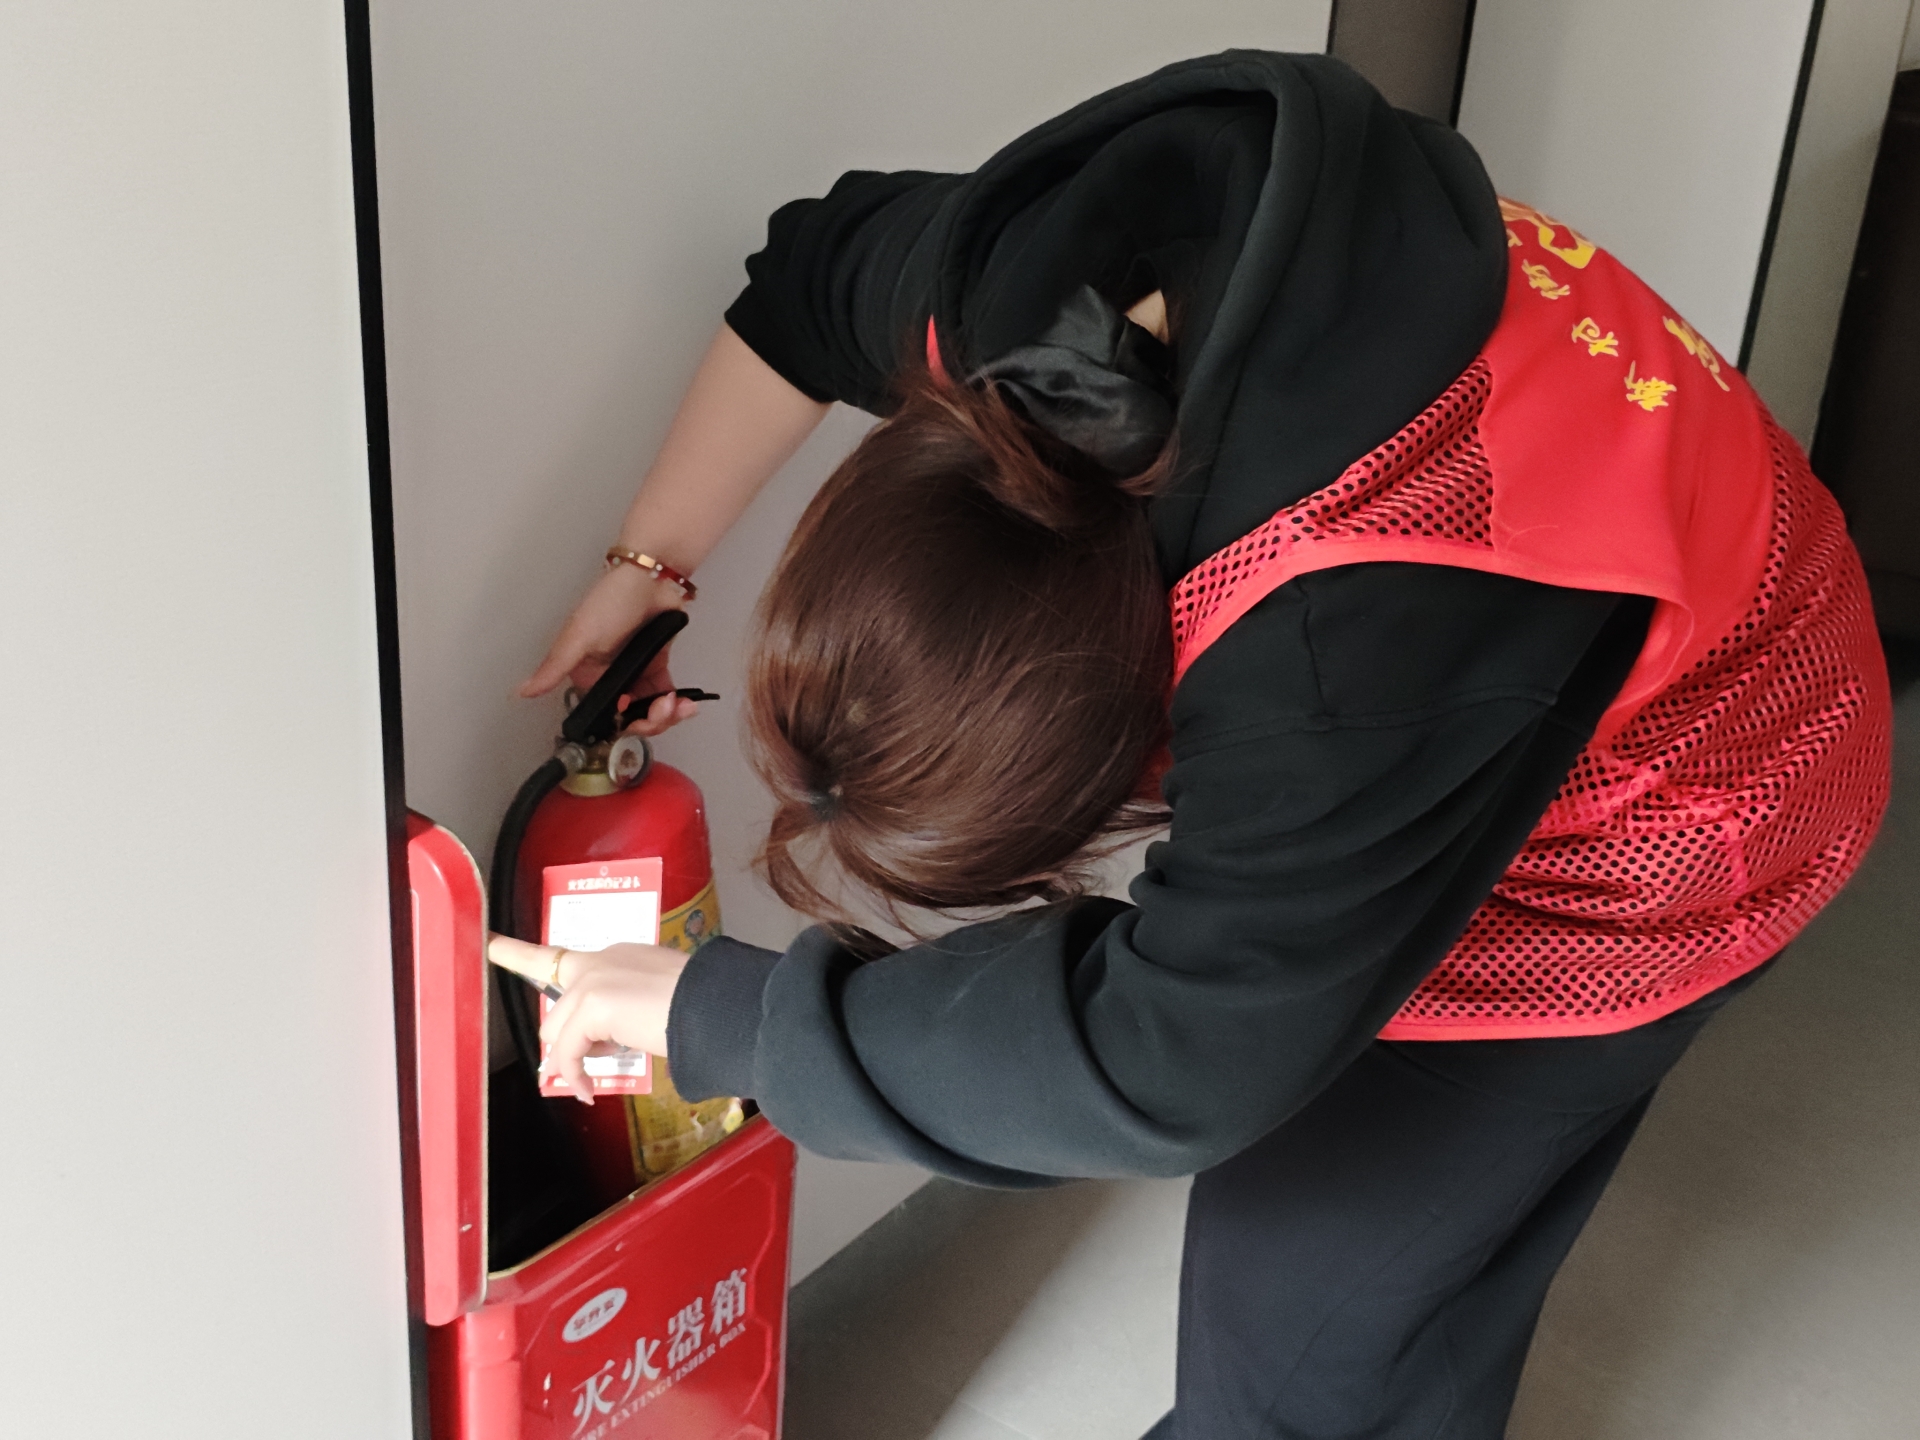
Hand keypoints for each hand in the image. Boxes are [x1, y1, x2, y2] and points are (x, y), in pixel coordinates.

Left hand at [487, 934, 691, 1103]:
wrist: (718, 1004)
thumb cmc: (703, 1006)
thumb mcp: (657, 1003)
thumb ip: (624, 1013)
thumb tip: (608, 1042)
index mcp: (618, 957)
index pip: (560, 957)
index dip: (519, 954)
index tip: (491, 946)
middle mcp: (602, 961)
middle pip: (557, 1008)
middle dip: (566, 1042)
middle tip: (588, 1069)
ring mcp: (595, 981)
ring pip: (559, 1031)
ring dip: (572, 1061)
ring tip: (591, 1082)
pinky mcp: (593, 1005)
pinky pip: (569, 1051)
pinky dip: (575, 1075)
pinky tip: (588, 1091)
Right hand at [517, 564, 699, 736]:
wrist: (652, 577)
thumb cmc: (610, 601)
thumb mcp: (579, 635)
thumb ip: (555, 668)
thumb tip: (521, 692)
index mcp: (585, 674)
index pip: (600, 714)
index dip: (619, 724)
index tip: (633, 717)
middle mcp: (609, 677)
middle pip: (628, 717)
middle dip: (649, 721)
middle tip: (664, 710)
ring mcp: (635, 672)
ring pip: (649, 710)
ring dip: (666, 715)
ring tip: (679, 705)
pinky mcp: (657, 665)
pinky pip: (667, 694)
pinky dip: (678, 704)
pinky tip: (688, 703)